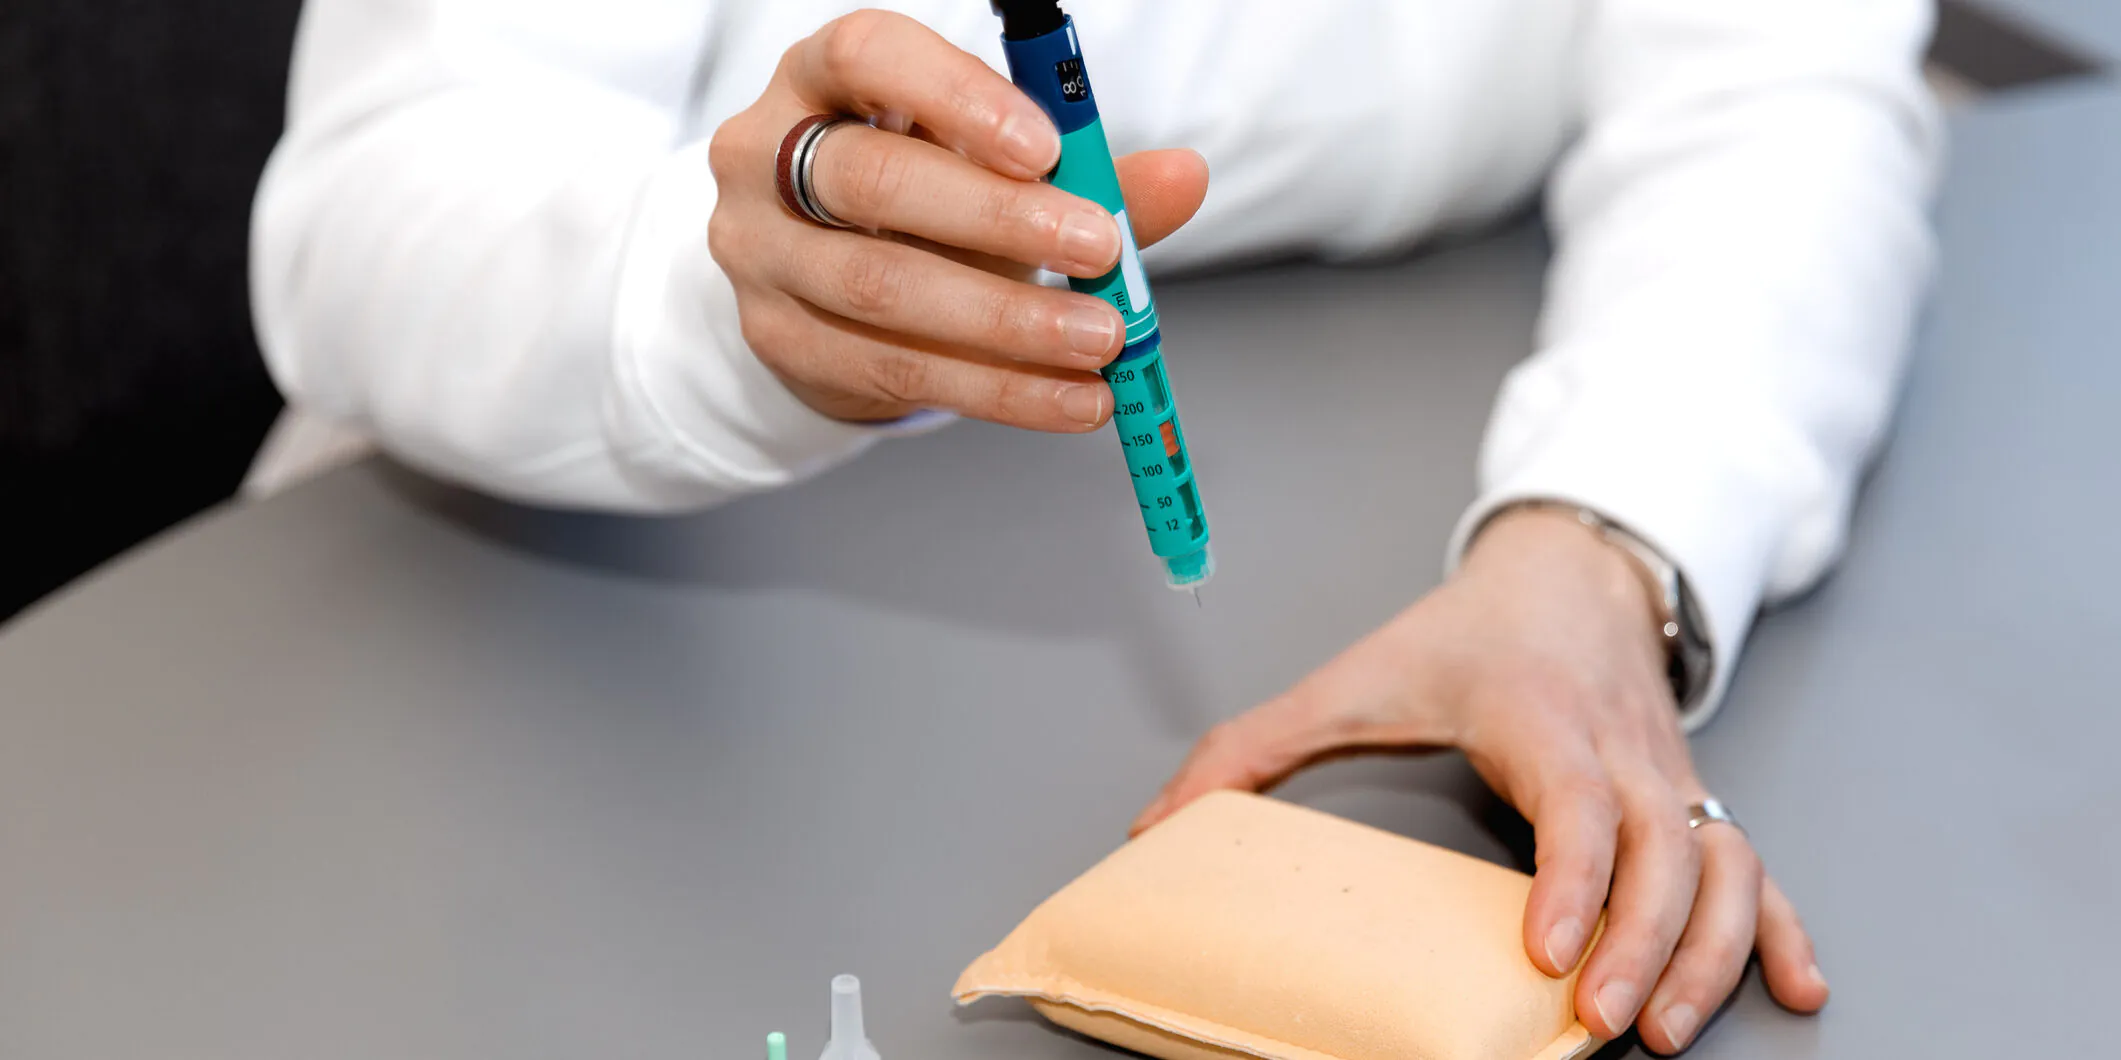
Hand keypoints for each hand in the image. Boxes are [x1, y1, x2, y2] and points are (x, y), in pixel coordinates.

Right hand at [707, 10, 1209, 428]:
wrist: (822, 286)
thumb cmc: (917, 201)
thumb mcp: (987, 167)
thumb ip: (1079, 170)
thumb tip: (1183, 177)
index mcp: (821, 78)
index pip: (867, 56)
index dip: (957, 97)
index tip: (1046, 148)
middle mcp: (767, 155)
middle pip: (873, 180)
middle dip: (997, 218)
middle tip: (1096, 249)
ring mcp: (761, 254)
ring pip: (882, 289)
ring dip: (1007, 322)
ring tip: (1099, 339)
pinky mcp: (780, 342)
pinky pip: (897, 370)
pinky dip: (999, 389)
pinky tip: (1068, 396)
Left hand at [1132, 507, 1829, 1051]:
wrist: (1570, 568)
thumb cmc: (1466, 632)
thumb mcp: (1354, 674)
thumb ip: (1253, 746)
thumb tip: (1159, 822)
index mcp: (1537, 716)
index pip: (1573, 800)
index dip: (1572, 878)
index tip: (1550, 952)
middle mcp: (1618, 749)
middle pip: (1664, 849)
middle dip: (1646, 942)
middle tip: (1606, 1023)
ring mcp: (1669, 776)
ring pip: (1724, 863)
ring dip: (1714, 948)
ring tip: (1670, 1027)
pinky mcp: (1694, 797)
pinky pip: (1759, 863)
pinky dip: (1783, 927)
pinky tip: (1793, 985)